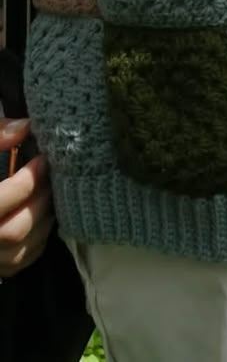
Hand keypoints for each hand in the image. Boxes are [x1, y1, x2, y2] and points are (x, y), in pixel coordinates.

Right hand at [0, 119, 54, 277]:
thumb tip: (25, 128)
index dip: (24, 184)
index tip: (42, 160)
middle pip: (13, 231)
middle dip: (39, 200)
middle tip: (52, 174)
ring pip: (22, 249)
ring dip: (44, 217)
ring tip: (50, 189)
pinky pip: (23, 259)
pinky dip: (40, 235)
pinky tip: (43, 210)